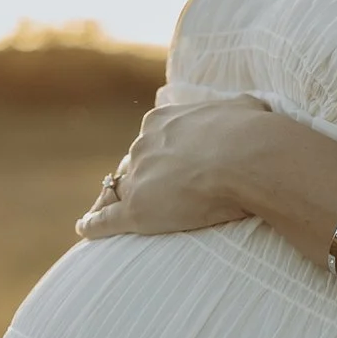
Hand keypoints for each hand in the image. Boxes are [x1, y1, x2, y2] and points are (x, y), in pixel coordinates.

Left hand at [76, 95, 280, 240]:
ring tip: (105, 213)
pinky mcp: (136, 210)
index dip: (156, 153)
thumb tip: (251, 108)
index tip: (163, 163)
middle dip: (138, 176)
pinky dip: (94, 225)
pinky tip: (84, 230)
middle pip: (133, 163)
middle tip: (144, 191)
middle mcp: (144, 144)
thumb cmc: (251, 133)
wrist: (248, 157)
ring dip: (113, 200)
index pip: (150, 139)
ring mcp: (138, 177)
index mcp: (163, 121)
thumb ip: (238, 110)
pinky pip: (105, 219)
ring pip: (116, 190)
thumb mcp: (244, 108)